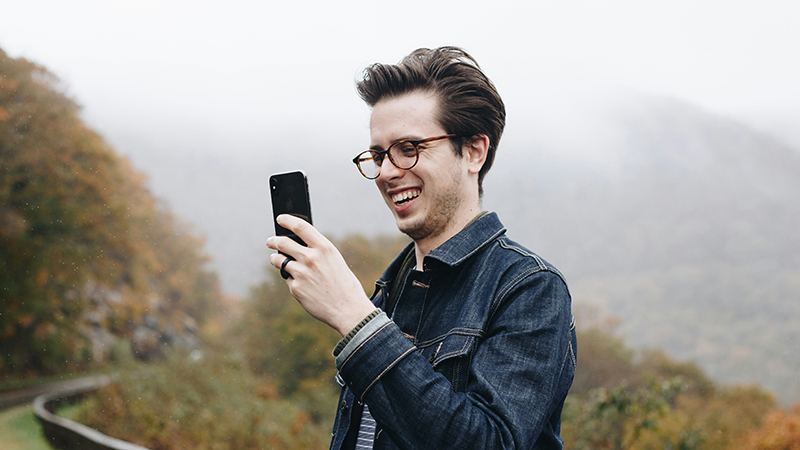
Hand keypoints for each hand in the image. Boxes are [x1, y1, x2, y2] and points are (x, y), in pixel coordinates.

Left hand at [266, 214, 376, 335]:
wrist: (348, 309)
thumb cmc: (344, 284)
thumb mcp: (335, 260)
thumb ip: (317, 251)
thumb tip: (297, 245)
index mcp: (324, 248)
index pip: (300, 227)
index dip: (287, 220)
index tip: (280, 218)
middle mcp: (311, 258)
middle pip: (283, 242)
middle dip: (273, 240)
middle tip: (270, 241)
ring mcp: (301, 273)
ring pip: (279, 260)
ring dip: (276, 259)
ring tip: (276, 260)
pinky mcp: (295, 288)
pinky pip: (288, 279)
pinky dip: (291, 280)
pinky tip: (302, 285)